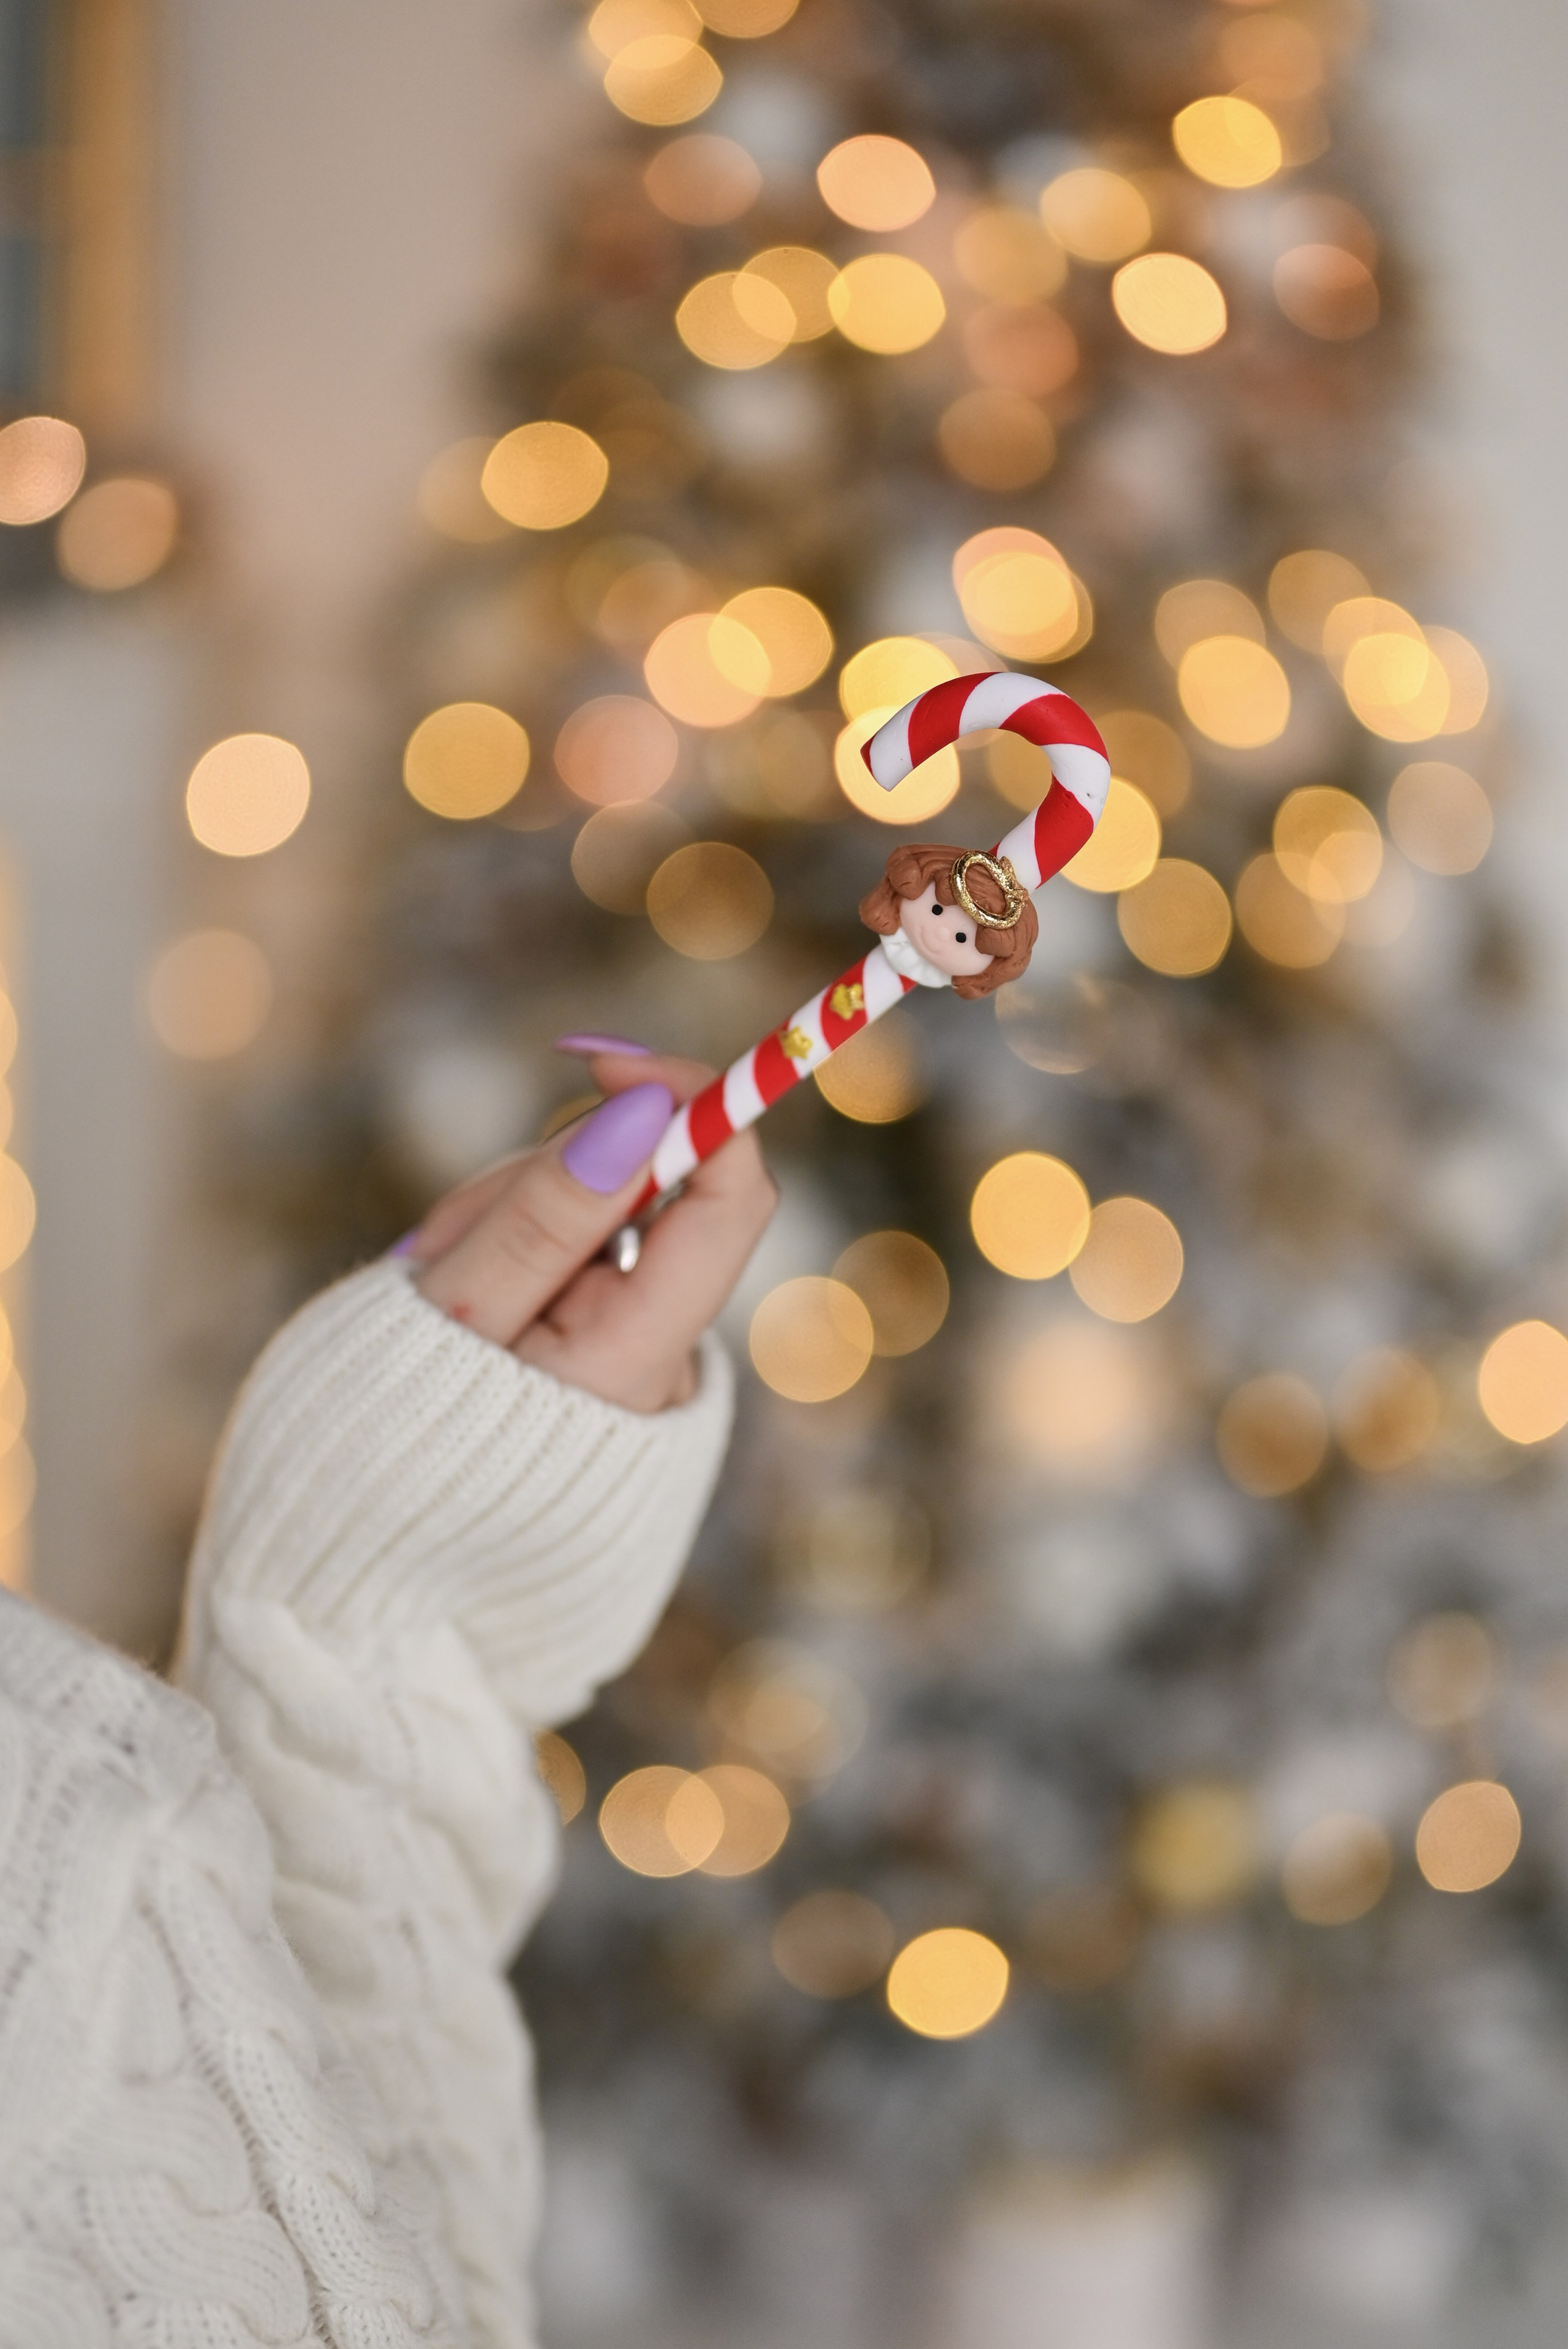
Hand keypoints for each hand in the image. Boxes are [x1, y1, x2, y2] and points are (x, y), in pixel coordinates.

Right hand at [406, 1046, 775, 1413]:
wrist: (365, 1535)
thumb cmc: (395, 1432)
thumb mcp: (455, 1310)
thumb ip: (546, 1212)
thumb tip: (648, 1111)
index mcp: (635, 1364)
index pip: (729, 1200)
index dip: (691, 1107)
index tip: (605, 1061)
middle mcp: (658, 1365)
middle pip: (644, 1194)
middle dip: (549, 1176)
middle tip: (449, 1237)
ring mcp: (629, 1359)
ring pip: (593, 1214)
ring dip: (511, 1214)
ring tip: (434, 1282)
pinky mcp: (592, 1346)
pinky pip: (567, 1254)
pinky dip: (509, 1250)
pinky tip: (457, 1296)